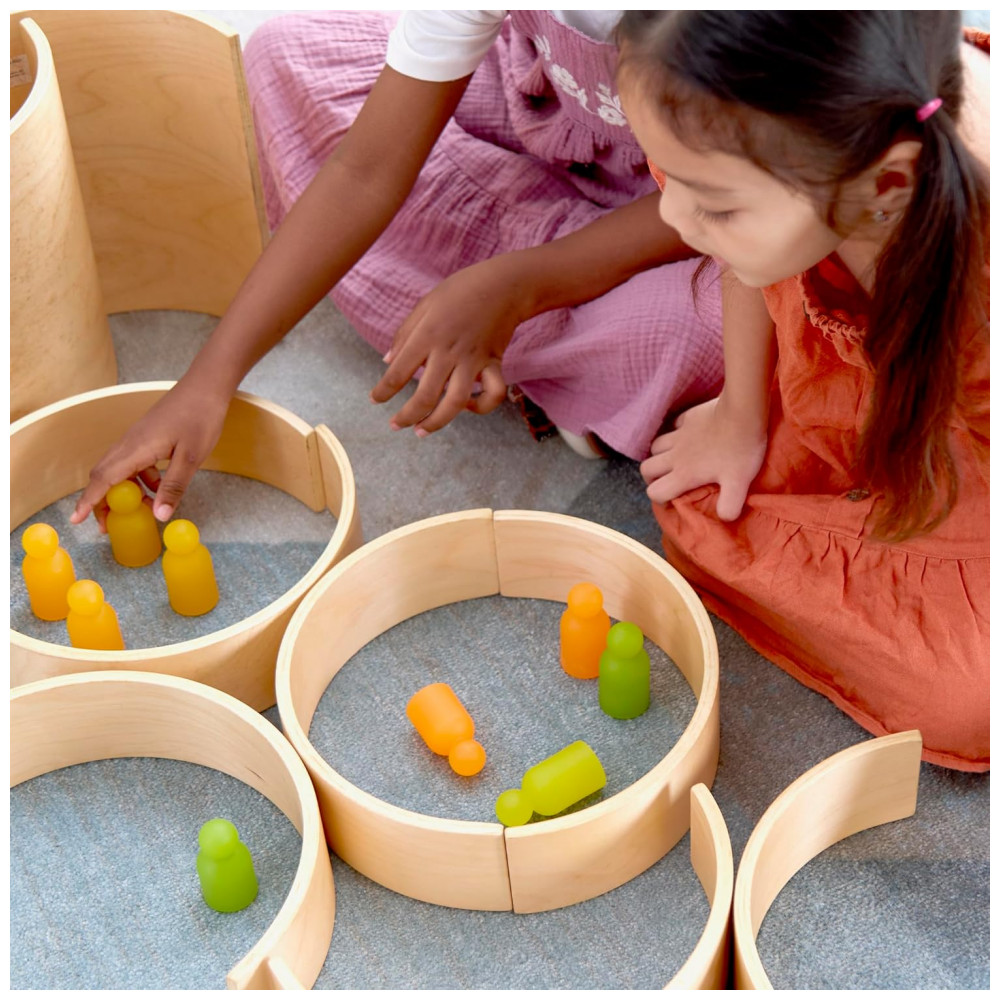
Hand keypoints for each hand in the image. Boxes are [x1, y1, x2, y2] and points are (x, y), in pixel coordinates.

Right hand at [70, 379, 229, 529]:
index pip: (103, 479)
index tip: (76, 519)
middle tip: (110, 525)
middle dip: (102, 502)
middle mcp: (129, 443)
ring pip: (119, 470)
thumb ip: (174, 486)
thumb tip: (159, 516)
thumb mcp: (191, 458)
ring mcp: (136, 438)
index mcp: (136, 448)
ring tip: (143, 510)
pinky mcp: (146, 436)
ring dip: (125, 492)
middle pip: (103, 476)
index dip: (89, 501)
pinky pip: (133, 462)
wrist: (206, 386)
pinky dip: (140, 479)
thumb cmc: (200, 417)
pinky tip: (159, 487)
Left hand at [369, 258, 522, 433]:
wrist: (505, 284)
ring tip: (422, 431)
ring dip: (437, 423)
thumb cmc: (461, 290)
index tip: (375, 399)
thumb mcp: (425, 305)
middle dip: (406, 416)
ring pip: (455, 404)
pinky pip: (493, 394)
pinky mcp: (494, 364)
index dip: (382, 391)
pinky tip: (469, 407)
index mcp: (427, 335)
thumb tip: (386, 362)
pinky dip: (482, 406)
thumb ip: (404, 335)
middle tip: (396, 425)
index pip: (398, 372)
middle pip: (425, 396)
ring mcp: (473, 360)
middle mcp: (449, 352)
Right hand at [639, 396, 767, 520]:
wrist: (743, 412)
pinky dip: (675, 434)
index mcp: (684, 474)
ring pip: (655, 447)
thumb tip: (724, 518)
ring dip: (660, 455)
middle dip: (652, 477)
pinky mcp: (688, 418)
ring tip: (673, 459)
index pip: (655, 492)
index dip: (660, 500)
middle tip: (667, 480)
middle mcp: (675, 456)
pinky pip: (673, 427)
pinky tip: (687, 435)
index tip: (672, 501)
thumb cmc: (741, 450)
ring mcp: (679, 435)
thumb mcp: (739, 483)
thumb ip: (730, 506)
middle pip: (646, 468)